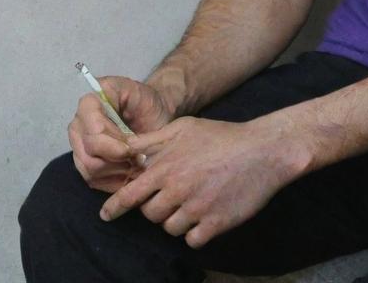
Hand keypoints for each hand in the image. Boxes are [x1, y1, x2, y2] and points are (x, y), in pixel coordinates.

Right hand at [69, 76, 173, 193]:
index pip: (94, 134)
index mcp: (88, 105)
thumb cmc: (145, 102)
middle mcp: (78, 126)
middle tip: (139, 157)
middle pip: (90, 156)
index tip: (135, 146)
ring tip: (136, 162)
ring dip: (118, 171)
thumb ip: (127, 106)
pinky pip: (94, 181)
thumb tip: (120, 135)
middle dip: (119, 160)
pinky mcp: (84, 165)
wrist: (149, 113)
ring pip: (91, 172)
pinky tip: (130, 170)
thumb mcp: (139, 92)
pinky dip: (115, 180)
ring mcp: (79, 147)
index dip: (115, 145)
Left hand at [95, 115, 311, 248]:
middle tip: (172, 194)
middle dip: (156, 207)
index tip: (106, 215)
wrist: (262, 150)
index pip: (130, 195)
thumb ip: (153, 140)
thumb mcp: (184, 127)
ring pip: (170, 228)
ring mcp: (196, 210)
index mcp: (166, 168)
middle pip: (150, 214)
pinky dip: (195, 232)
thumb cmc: (221, 135)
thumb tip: (126, 148)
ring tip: (192, 201)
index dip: (114, 207)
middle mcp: (177, 190)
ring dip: (176, 219)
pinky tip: (204, 215)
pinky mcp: (215, 224)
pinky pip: (192, 240)